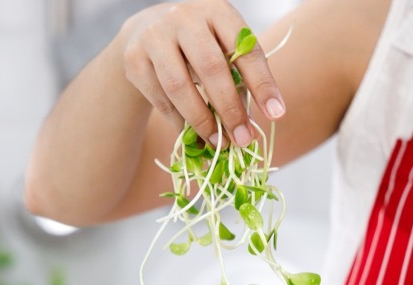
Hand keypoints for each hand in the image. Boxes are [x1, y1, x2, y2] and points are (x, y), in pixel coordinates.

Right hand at [117, 0, 285, 147]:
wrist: (146, 31)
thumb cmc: (197, 46)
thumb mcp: (221, 49)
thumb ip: (238, 79)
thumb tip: (249, 129)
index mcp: (217, 11)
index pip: (245, 49)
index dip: (263, 84)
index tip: (277, 114)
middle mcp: (184, 18)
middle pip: (211, 68)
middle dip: (229, 109)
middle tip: (243, 139)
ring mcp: (155, 37)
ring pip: (179, 87)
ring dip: (201, 121)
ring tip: (218, 144)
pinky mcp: (134, 60)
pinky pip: (160, 99)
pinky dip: (179, 122)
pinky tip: (193, 136)